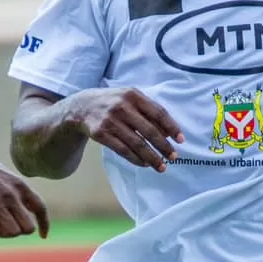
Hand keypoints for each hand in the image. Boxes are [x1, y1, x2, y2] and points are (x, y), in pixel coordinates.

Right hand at [0, 147, 49, 239]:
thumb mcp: (3, 174)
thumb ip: (14, 190)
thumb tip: (21, 206)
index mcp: (19, 184)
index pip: (40, 208)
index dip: (44, 225)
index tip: (42, 235)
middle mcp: (11, 195)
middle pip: (27, 228)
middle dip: (16, 231)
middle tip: (2, 225)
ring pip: (11, 233)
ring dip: (1, 233)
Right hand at [65, 87, 183, 171]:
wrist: (81, 106)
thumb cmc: (113, 102)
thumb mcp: (129, 99)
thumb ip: (148, 111)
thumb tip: (169, 132)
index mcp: (133, 95)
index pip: (158, 112)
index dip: (171, 127)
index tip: (181, 140)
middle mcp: (122, 106)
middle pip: (149, 130)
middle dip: (163, 146)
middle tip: (173, 157)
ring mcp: (110, 121)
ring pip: (137, 144)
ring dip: (151, 157)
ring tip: (161, 166)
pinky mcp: (101, 134)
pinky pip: (123, 150)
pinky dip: (136, 159)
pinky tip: (145, 164)